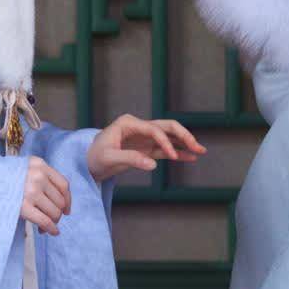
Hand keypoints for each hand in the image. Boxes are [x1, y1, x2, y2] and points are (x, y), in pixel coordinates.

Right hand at [22, 155, 70, 235]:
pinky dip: (51, 229)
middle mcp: (37, 175)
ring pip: (54, 212)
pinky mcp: (23, 206)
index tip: (66, 210)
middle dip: (57, 214)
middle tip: (50, 220)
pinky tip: (51, 232)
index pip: (63, 184)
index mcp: (38, 164)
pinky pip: (45, 221)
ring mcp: (31, 190)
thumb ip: (41, 176)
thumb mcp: (24, 168)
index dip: (68, 200)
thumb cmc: (3, 177)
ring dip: (52, 222)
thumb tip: (61, 203)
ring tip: (45, 226)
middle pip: (60, 200)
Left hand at [86, 114, 206, 182]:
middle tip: (198, 147)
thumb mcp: (109, 158)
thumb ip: (130, 159)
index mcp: (129, 123)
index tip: (171, 156)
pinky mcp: (146, 149)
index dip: (165, 142)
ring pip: (169, 137)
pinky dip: (178, 153)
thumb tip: (153, 165)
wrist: (88, 162)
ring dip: (184, 143)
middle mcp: (139, 127)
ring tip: (201, 151)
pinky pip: (165, 149)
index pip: (154, 129)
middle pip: (167, 127)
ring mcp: (144, 138)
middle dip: (184, 136)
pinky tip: (190, 157)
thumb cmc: (95, 157)